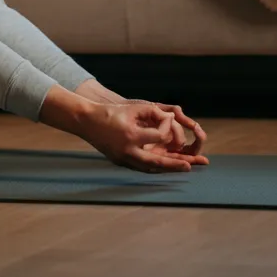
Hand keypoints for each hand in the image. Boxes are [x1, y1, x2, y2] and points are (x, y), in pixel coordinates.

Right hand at [79, 101, 205, 173]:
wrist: (86, 121)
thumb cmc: (109, 112)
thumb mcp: (132, 108)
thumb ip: (153, 111)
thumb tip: (170, 117)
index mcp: (132, 136)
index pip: (158, 136)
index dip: (166, 127)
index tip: (168, 119)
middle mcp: (129, 151)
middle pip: (157, 162)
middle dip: (175, 164)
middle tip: (190, 166)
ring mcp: (124, 159)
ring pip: (150, 168)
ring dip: (166, 168)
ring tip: (182, 168)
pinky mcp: (120, 161)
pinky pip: (141, 167)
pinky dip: (154, 167)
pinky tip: (164, 166)